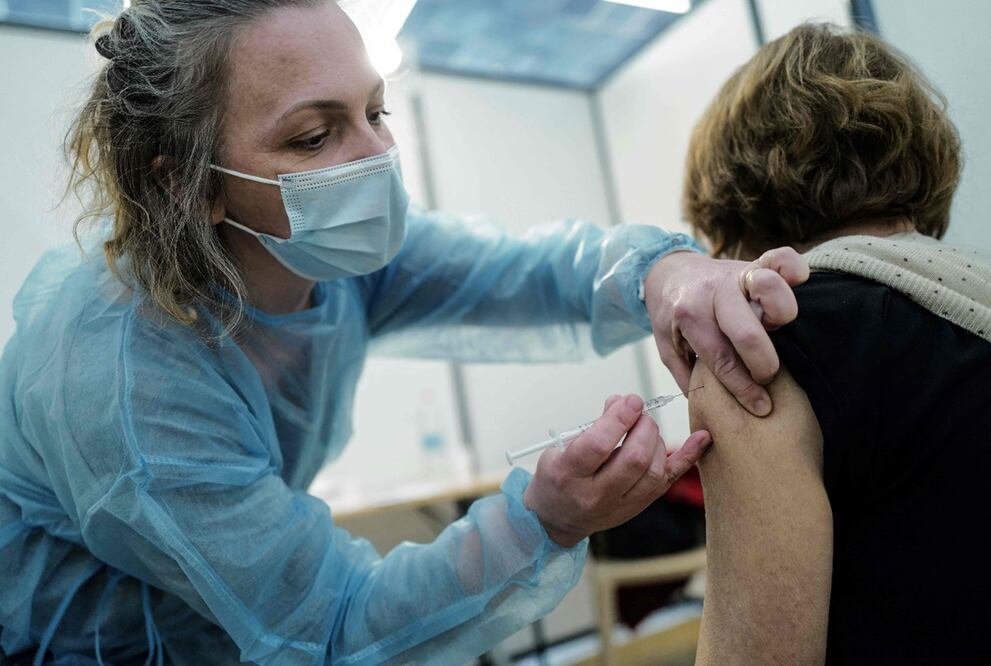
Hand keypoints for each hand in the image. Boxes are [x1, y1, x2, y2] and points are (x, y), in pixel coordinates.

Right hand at [523, 394, 711, 547]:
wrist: (558, 519)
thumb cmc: (557, 477)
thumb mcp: (559, 448)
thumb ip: (591, 425)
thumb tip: (621, 401)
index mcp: (568, 475)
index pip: (598, 445)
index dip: (619, 419)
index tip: (630, 400)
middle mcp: (595, 495)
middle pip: (633, 459)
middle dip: (643, 427)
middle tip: (639, 413)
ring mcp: (619, 505)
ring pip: (653, 472)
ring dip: (657, 440)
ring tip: (646, 427)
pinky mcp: (638, 507)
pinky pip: (668, 482)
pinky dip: (687, 457)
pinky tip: (701, 438)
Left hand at [644, 248, 808, 416]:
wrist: (667, 272)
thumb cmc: (671, 316)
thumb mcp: (666, 349)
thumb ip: (688, 378)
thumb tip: (716, 409)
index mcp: (690, 316)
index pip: (723, 360)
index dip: (745, 389)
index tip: (761, 406)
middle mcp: (714, 293)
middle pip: (748, 333)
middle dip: (763, 365)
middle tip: (765, 376)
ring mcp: (736, 273)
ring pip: (771, 288)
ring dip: (779, 315)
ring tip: (772, 330)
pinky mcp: (754, 261)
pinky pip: (784, 258)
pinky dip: (795, 271)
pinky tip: (795, 289)